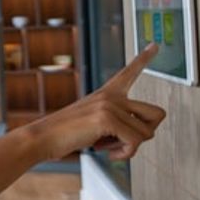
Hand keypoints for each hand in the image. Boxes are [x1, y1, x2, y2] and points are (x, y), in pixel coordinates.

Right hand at [24, 44, 165, 160]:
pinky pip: (135, 142)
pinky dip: (125, 154)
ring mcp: (109, 105)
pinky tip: (105, 151)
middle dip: (146, 133)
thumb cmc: (65, 134)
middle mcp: (111, 96)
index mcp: (106, 93)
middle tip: (123, 141)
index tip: (154, 45)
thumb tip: (141, 134)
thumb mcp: (92, 123)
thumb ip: (116, 123)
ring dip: (130, 147)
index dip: (143, 59)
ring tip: (107, 146)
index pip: (129, 72)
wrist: (42, 137)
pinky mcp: (107, 119)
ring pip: (147, 132)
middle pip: (157, 114)